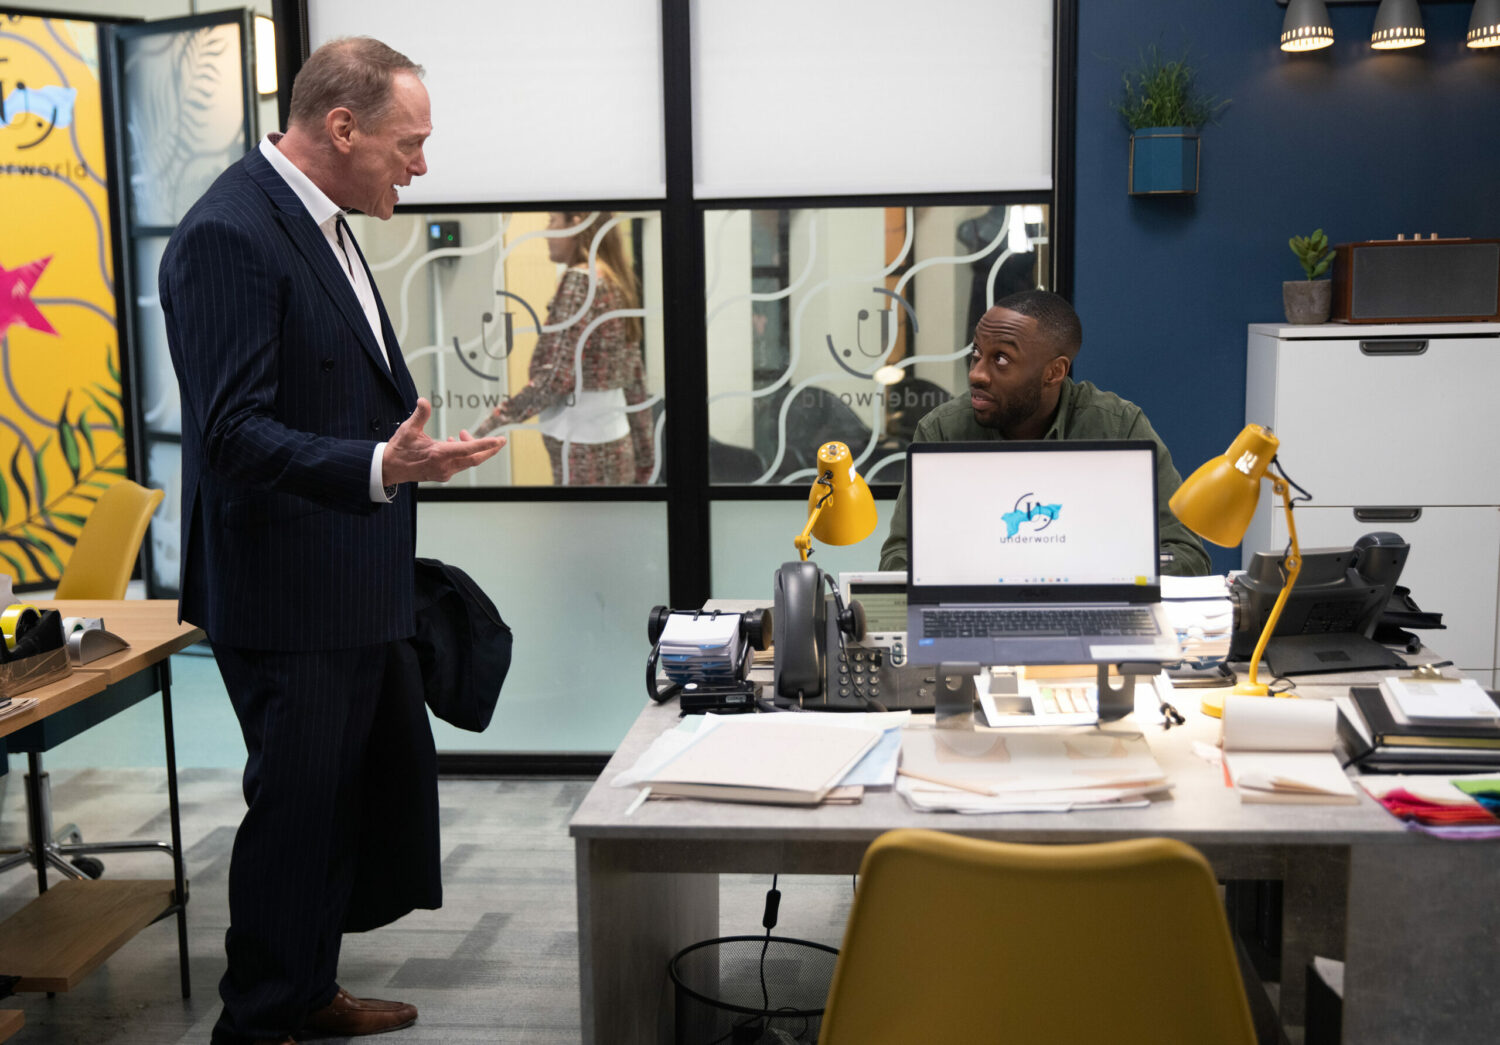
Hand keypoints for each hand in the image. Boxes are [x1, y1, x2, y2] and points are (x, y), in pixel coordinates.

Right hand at [382, 398, 505, 485]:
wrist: (389, 468)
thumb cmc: (399, 448)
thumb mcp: (408, 429)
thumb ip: (420, 414)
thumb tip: (424, 400)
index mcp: (438, 454)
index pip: (468, 449)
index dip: (485, 445)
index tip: (499, 440)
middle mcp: (445, 466)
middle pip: (475, 459)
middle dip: (489, 450)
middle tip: (501, 441)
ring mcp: (445, 472)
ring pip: (468, 461)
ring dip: (471, 447)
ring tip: (461, 432)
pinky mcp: (443, 475)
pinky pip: (460, 464)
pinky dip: (462, 453)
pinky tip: (453, 441)